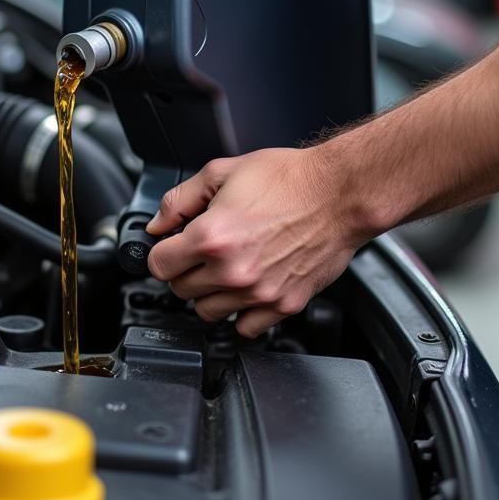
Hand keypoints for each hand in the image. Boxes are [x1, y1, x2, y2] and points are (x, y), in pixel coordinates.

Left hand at [145, 146, 371, 337]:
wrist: (341, 194)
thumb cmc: (290, 179)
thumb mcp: (223, 172)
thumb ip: (180, 200)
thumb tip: (157, 224)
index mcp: (212, 236)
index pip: (159, 266)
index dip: (163, 252)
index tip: (173, 248)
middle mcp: (232, 270)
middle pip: (180, 291)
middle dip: (186, 270)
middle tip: (203, 252)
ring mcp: (258, 292)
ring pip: (207, 312)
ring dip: (210, 293)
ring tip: (227, 268)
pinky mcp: (283, 305)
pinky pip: (245, 327)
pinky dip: (242, 312)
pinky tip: (248, 287)